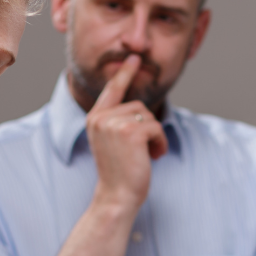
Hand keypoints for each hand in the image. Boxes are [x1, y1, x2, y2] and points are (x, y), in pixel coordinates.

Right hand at [85, 54, 167, 210]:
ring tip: (148, 155)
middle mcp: (100, 118)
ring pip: (148, 116)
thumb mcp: (115, 143)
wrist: (116, 196)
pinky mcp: (129, 132)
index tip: (134, 58)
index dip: (125, 74)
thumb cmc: (119, 174)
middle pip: (138, 106)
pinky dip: (160, 142)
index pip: (112, 90)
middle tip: (146, 150)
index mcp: (94, 119)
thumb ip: (120, 123)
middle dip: (148, 128)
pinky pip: (156, 127)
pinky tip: (154, 156)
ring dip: (155, 136)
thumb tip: (141, 109)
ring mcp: (113, 124)